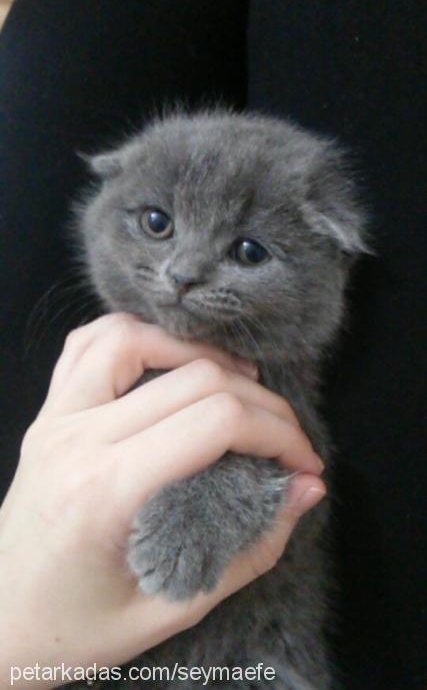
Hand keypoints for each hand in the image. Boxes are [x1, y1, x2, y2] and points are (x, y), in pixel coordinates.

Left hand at [0, 313, 324, 687]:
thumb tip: (307, 490)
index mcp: (105, 490)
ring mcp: (54, 418)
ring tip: (238, 384)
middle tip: (287, 439)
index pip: (215, 422)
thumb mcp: (172, 609)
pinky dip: (139, 337)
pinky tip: (169, 360)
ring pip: (135, 338)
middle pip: (193, 379)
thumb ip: (249, 550)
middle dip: (261, 404)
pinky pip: (88, 344)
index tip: (304, 462)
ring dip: (199, 352)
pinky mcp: (47, 414)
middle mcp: (77, 437)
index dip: (278, 432)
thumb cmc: (77, 631)